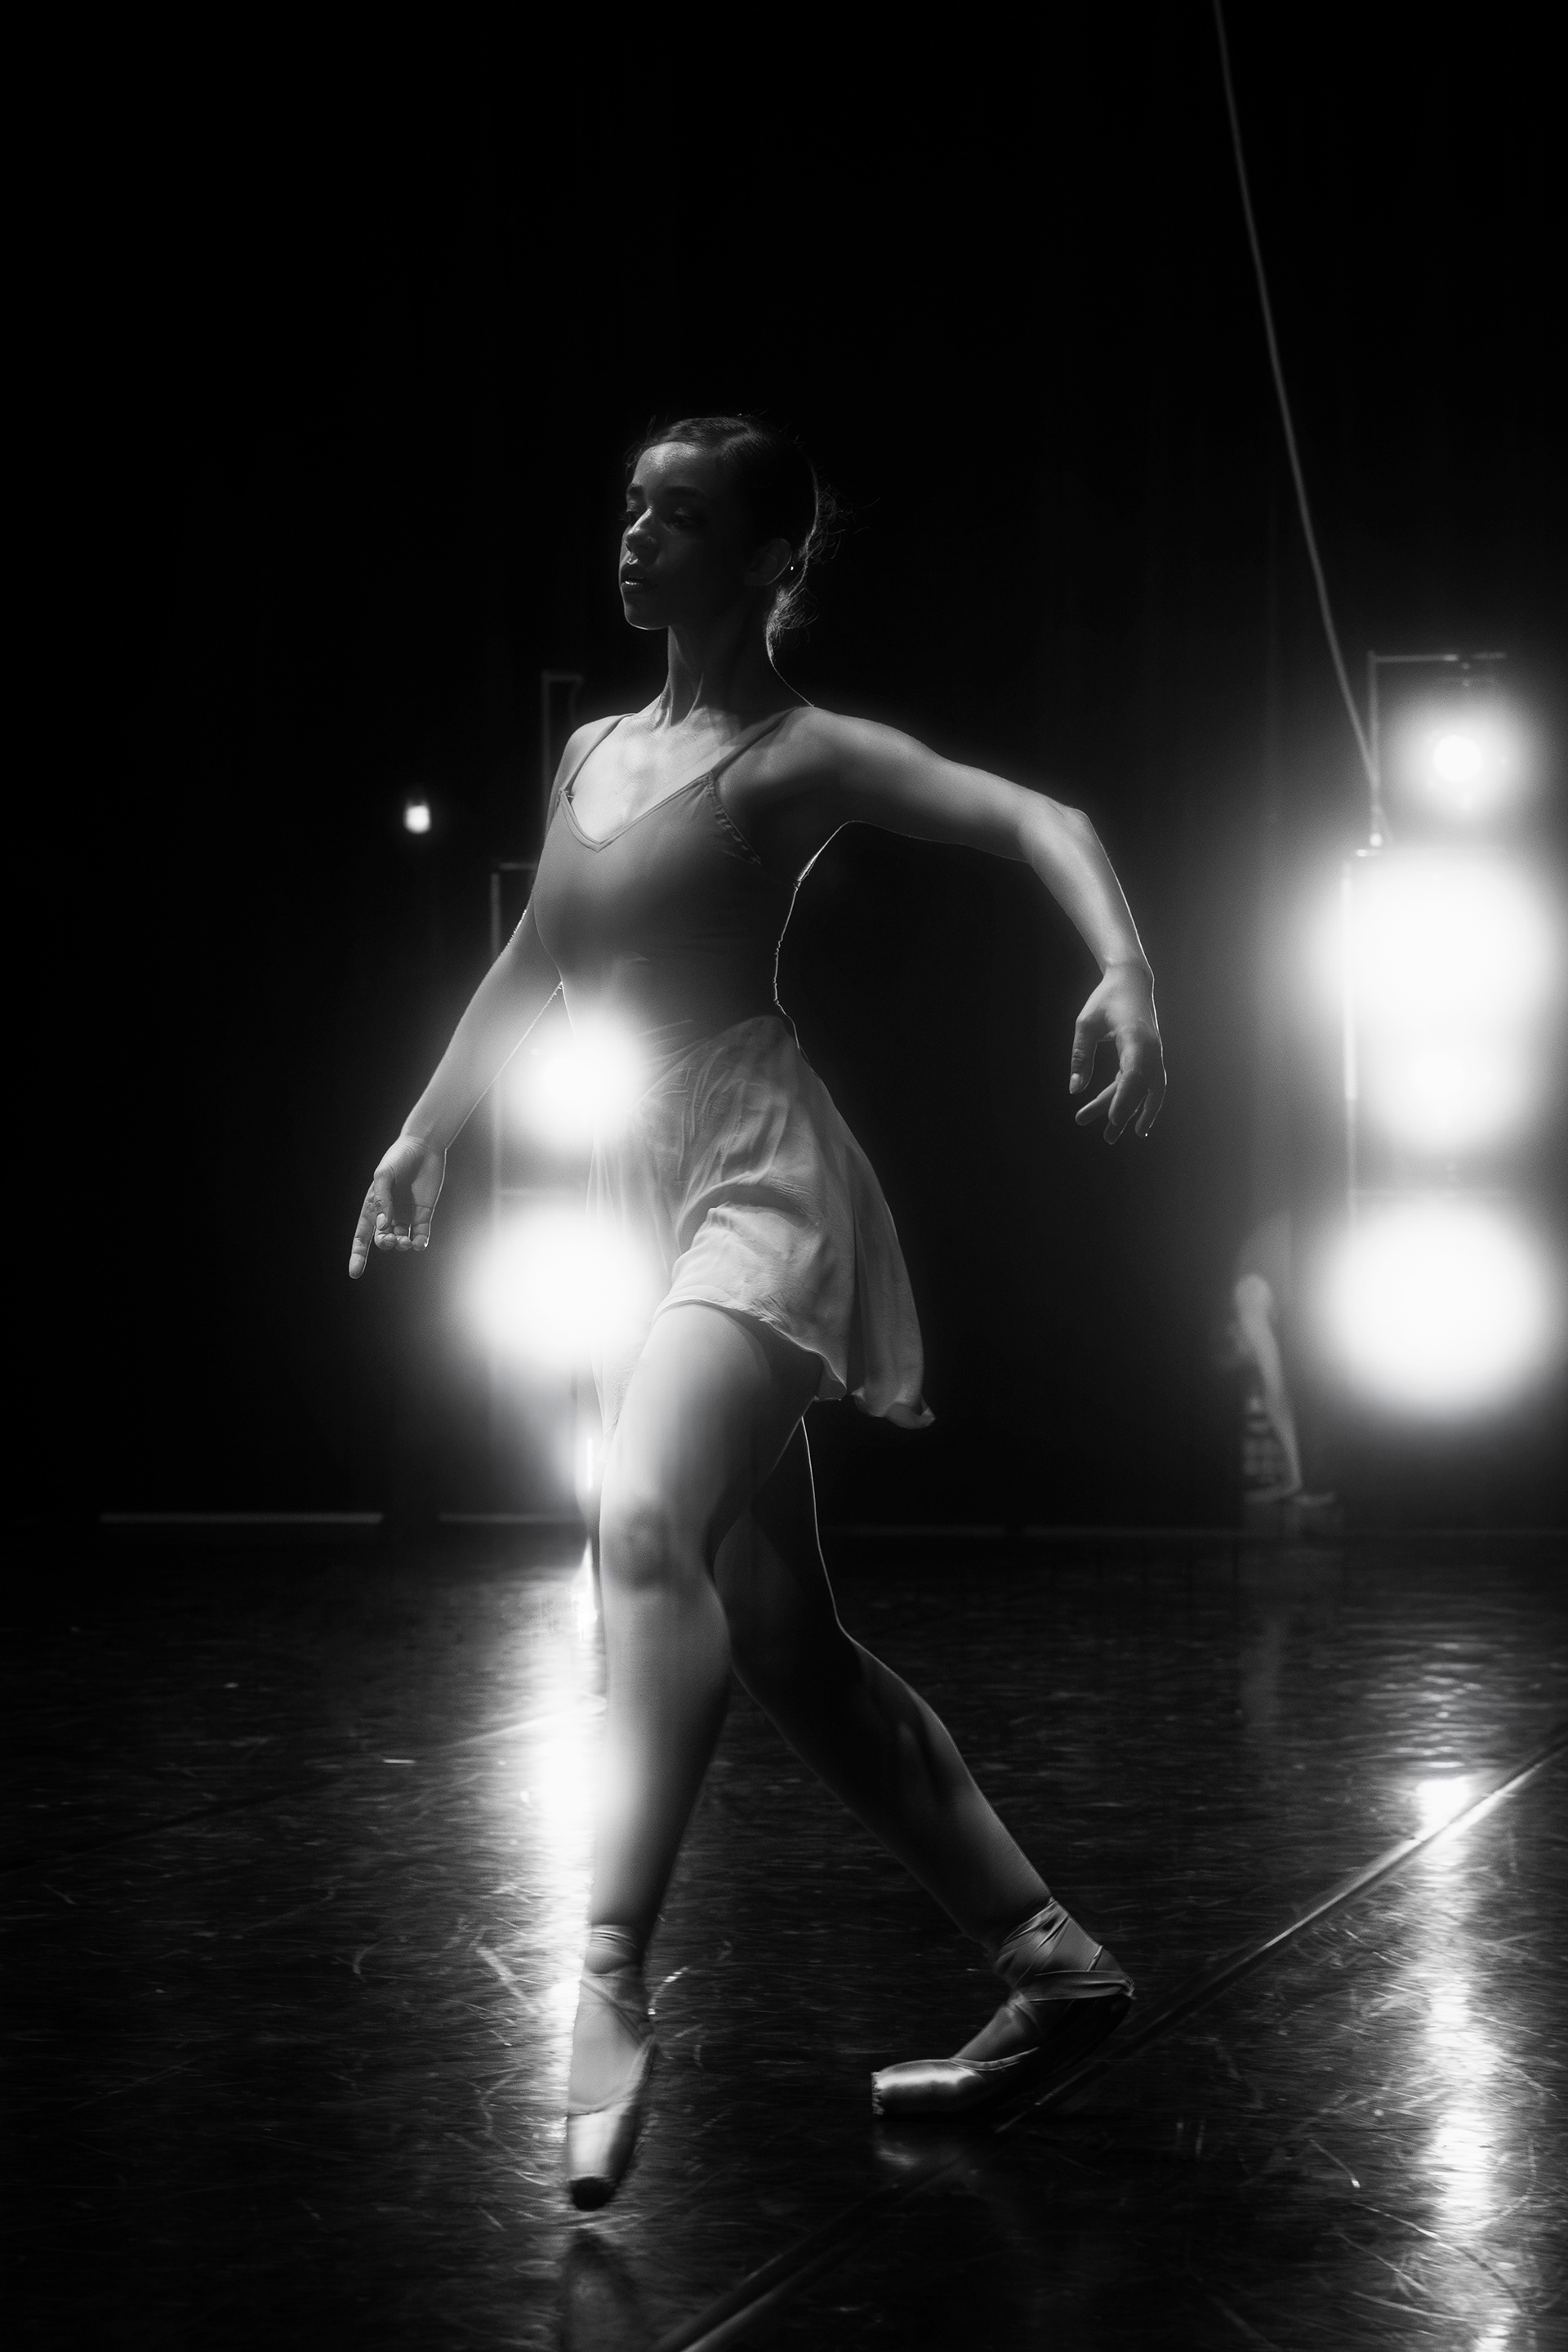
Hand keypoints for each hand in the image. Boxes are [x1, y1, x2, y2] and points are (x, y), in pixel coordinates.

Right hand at [348, 1135, 446, 1277]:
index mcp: (373, 1207)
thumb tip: (383, 1226)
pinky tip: (418, 1243)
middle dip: (385, 1244)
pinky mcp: (424, 1214)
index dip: (357, 1255)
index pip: (362, 1236)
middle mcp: (389, 1215)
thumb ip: (383, 1201)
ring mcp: (407, 1216)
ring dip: (402, 1245)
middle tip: (392, 1239)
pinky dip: (419, 1243)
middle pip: (383, 1240)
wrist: (423, 1147)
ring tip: (406, 1240)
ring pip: (402, 1241)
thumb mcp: (384, 1176)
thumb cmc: (398, 1158)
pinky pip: (421, 1235)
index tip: (354, 1273)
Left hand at [1069, 965, 1166, 1142]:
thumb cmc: (1106, 999)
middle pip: (1141, 1089)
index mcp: (1136, 1038)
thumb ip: (1080, 1055)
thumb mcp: (1086, 1023)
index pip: (1133, 1075)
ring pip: (1144, 1091)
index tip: (1112, 1119)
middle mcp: (1151, 1049)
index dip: (1124, 1099)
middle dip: (1123, 1114)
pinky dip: (1133, 1102)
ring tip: (1110, 1136)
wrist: (1131, 982)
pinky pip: (1143, 1085)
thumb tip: (1074, 1090)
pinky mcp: (1148, 1057)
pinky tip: (1118, 1118)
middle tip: (1106, 1138)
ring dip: (1129, 1113)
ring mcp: (1153, 1055)